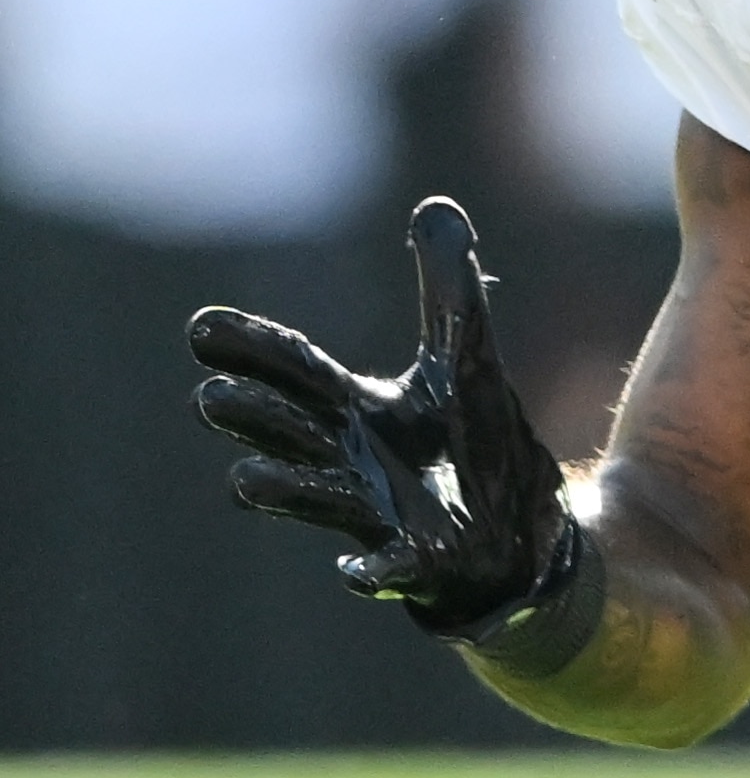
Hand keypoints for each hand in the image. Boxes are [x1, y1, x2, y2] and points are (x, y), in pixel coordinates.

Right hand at [189, 197, 575, 635]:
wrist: (520, 525)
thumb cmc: (473, 441)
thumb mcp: (467, 357)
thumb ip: (451, 289)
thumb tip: (436, 207)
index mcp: (354, 407)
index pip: (295, 369)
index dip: (253, 350)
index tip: (201, 328)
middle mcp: (350, 458)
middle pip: (290, 431)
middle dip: (254, 416)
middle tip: (213, 397)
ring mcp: (377, 511)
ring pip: (316, 497)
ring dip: (283, 488)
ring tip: (244, 481)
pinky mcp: (418, 558)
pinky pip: (386, 566)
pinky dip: (372, 569)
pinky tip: (356, 571)